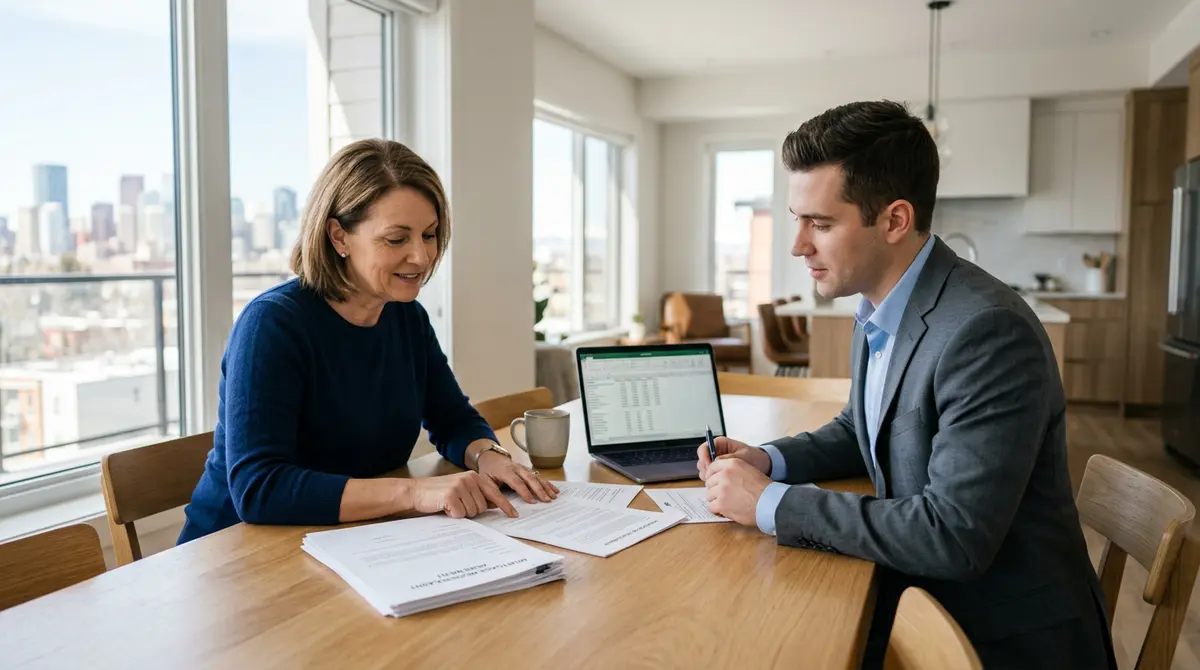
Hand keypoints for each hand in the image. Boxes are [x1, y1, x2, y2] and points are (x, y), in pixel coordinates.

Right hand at [403, 471, 517, 518]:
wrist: (416, 491)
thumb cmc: (439, 493)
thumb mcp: (461, 489)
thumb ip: (477, 494)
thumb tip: (495, 504)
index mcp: (474, 477)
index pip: (494, 493)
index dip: (505, 505)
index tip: (514, 515)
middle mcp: (469, 479)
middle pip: (482, 507)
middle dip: (471, 511)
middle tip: (457, 506)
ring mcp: (460, 486)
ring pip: (473, 512)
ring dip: (462, 513)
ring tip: (450, 505)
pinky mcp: (451, 496)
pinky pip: (461, 515)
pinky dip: (453, 515)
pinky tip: (445, 508)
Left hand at [477, 451, 558, 503]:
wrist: (492, 458)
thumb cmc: (488, 472)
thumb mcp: (486, 483)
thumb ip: (494, 495)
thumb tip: (503, 508)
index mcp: (505, 471)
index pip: (517, 482)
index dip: (524, 492)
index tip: (532, 501)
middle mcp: (517, 468)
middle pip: (530, 478)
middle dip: (539, 489)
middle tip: (546, 500)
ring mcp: (524, 468)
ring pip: (537, 477)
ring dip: (546, 486)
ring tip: (554, 496)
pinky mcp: (528, 470)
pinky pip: (539, 477)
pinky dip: (547, 483)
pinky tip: (554, 490)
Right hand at [696, 436, 770, 480]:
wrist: (763, 465)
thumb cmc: (754, 457)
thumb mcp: (742, 456)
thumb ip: (728, 458)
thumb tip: (715, 462)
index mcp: (720, 444)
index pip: (703, 449)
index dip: (703, 457)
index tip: (709, 466)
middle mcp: (716, 453)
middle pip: (701, 461)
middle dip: (705, 470)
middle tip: (713, 477)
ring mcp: (716, 464)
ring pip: (704, 471)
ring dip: (708, 477)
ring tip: (719, 481)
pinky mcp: (719, 473)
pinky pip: (711, 477)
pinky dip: (713, 482)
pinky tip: (721, 485)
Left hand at [705, 458, 771, 526]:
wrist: (770, 502)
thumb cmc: (763, 489)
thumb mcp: (748, 470)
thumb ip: (731, 471)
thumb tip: (717, 476)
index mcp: (732, 464)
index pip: (712, 467)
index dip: (713, 476)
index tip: (716, 482)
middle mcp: (724, 474)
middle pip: (709, 482)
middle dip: (715, 489)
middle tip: (725, 495)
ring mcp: (722, 489)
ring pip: (709, 495)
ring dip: (716, 500)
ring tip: (728, 503)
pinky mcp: (721, 503)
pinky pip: (711, 506)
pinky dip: (718, 510)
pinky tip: (727, 509)